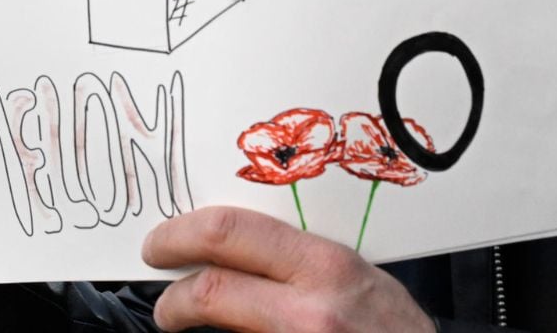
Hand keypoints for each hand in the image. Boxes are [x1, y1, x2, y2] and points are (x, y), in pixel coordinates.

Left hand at [144, 207, 435, 332]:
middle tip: (164, 300)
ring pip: (221, 330)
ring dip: (192, 324)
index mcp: (325, 267)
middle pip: (209, 290)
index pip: (228, 233)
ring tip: (187, 321)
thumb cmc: (397, 332)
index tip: (159, 245)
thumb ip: (296, 263)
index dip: (178, 236)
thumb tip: (232, 252)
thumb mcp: (357, 280)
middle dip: (171, 296)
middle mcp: (311, 310)